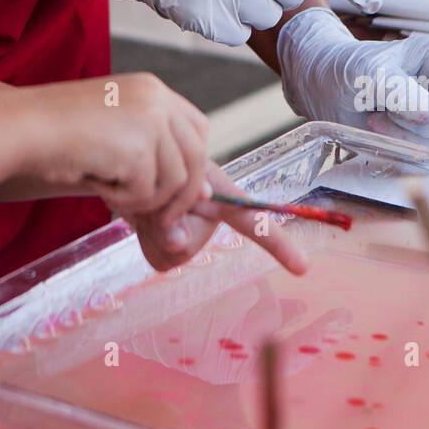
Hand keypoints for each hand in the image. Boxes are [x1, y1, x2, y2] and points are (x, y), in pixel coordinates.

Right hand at [23, 72, 209, 221]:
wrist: (23, 127)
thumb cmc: (58, 134)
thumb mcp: (115, 135)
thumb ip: (158, 157)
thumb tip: (207, 196)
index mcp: (151, 89)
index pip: (196, 127)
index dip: (193, 163)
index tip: (184, 192)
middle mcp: (157, 98)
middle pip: (196, 156)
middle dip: (183, 194)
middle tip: (162, 218)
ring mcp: (151, 120)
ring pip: (176, 181)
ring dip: (145, 199)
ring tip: (110, 189)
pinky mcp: (139, 147)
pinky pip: (148, 193)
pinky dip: (124, 201)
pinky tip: (98, 184)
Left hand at [127, 161, 309, 275]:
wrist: (126, 168)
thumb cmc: (150, 161)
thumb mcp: (165, 174)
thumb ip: (173, 206)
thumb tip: (179, 244)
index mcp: (220, 191)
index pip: (253, 218)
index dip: (280, 242)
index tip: (303, 268)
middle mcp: (211, 216)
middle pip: (195, 239)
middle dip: (168, 219)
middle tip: (153, 199)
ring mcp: (190, 235)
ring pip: (175, 252)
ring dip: (154, 228)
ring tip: (148, 204)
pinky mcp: (169, 250)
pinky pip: (161, 258)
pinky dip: (147, 239)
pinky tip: (144, 220)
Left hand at [276, 7, 428, 138]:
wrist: (317, 87)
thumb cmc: (343, 65)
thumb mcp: (367, 71)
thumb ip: (399, 90)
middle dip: (425, 124)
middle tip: (385, 113)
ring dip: (408, 138)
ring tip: (374, 120)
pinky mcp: (416, 139)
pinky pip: (425, 157)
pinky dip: (400, 150)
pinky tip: (375, 131)